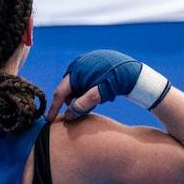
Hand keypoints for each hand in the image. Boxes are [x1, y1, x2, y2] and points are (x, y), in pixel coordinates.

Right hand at [46, 49, 170, 121]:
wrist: (133, 71)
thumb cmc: (115, 82)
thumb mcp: (97, 95)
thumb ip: (81, 106)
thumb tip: (68, 116)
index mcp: (75, 71)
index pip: (60, 92)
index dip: (54, 108)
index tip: (50, 120)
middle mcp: (77, 64)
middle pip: (67, 89)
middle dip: (71, 101)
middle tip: (80, 112)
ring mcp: (84, 63)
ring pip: (75, 85)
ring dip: (79, 96)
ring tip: (93, 103)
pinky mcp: (92, 63)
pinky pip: (83, 80)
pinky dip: (85, 89)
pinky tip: (96, 94)